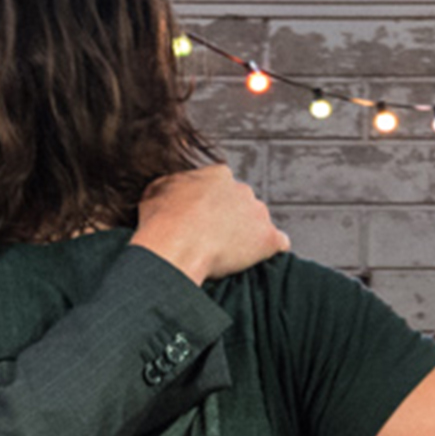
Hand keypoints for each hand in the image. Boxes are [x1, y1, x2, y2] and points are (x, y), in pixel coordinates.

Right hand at [131, 164, 282, 283]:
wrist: (175, 247)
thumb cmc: (161, 221)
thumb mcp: (156, 190)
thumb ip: (173, 185)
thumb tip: (172, 189)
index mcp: (218, 175)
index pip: (222, 188)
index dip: (211, 207)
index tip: (202, 221)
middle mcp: (242, 189)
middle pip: (242, 205)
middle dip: (231, 220)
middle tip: (212, 239)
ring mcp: (258, 213)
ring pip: (258, 223)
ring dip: (247, 236)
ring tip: (227, 255)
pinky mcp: (268, 238)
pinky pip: (278, 243)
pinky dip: (269, 251)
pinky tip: (256, 260)